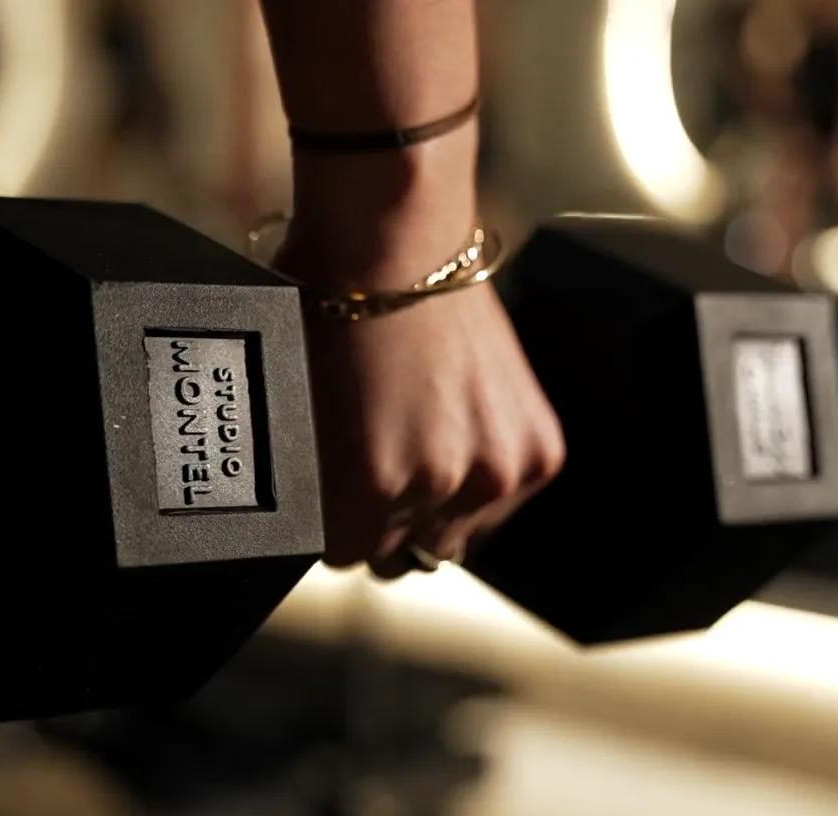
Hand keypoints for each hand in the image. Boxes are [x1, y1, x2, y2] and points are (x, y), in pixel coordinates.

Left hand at [278, 249, 565, 578]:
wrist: (396, 240)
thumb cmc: (329, 312)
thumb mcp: (298, 410)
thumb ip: (316, 485)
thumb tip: (325, 525)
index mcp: (368, 487)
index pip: (345, 554)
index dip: (333, 523)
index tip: (333, 496)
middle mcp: (438, 488)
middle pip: (400, 552)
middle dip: (381, 517)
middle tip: (373, 461)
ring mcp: (497, 470)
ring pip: (455, 535)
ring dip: (436, 505)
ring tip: (416, 439)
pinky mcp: (539, 450)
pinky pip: (504, 502)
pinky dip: (481, 477)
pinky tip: (456, 429)